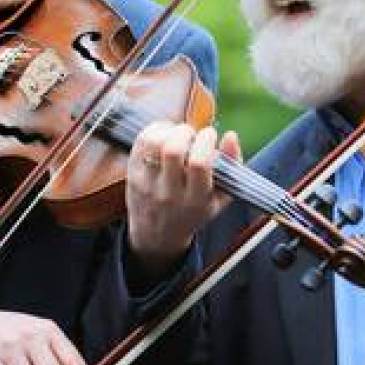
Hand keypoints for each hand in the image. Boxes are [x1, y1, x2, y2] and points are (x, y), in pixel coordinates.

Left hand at [125, 122, 241, 277]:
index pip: (200, 163)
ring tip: (177, 135)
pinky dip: (154, 130)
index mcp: (195, 200)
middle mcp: (169, 192)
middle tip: (191, 135)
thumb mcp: (219, 198)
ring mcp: (147, 183)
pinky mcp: (132, 173)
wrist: (157, 235)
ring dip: (168, 129)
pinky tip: (165, 136)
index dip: (206, 141)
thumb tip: (230, 135)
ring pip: (153, 142)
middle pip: (173, 150)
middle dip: (185, 132)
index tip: (210, 135)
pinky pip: (140, 142)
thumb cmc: (194, 211)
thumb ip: (232, 167)